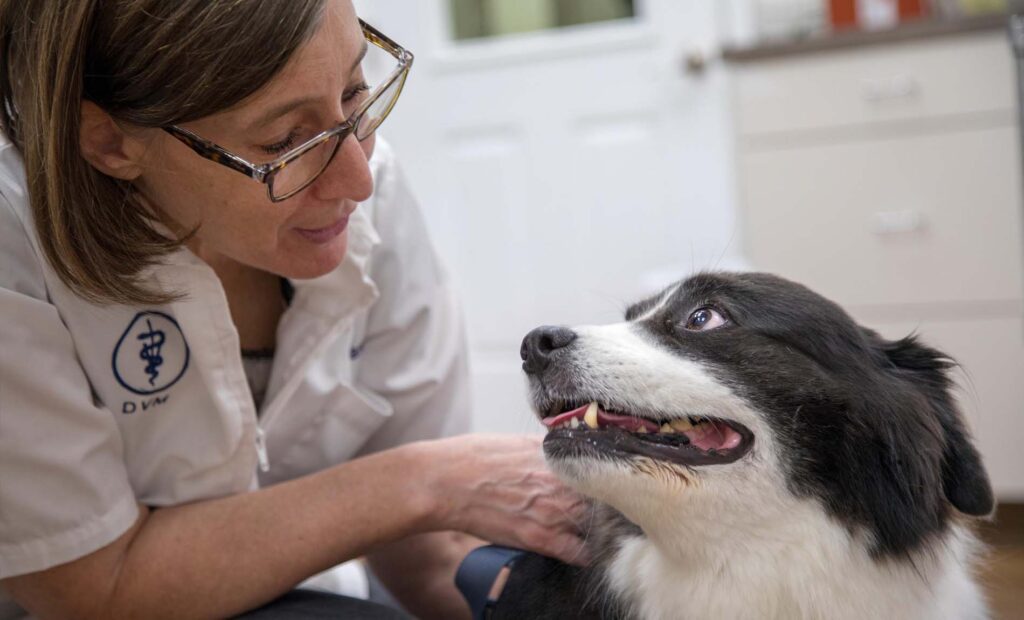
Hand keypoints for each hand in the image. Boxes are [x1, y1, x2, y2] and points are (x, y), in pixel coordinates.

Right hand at [417, 434, 589, 565]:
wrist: (443, 483)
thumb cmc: (471, 458)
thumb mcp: (516, 441)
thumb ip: (547, 449)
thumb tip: (565, 448)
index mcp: (556, 458)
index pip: (600, 469)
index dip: (604, 476)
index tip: (604, 481)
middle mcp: (559, 484)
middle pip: (603, 497)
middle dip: (605, 501)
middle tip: (603, 504)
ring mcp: (551, 513)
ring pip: (595, 524)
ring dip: (596, 526)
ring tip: (592, 526)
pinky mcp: (537, 538)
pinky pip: (577, 552)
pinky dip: (583, 552)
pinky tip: (581, 548)